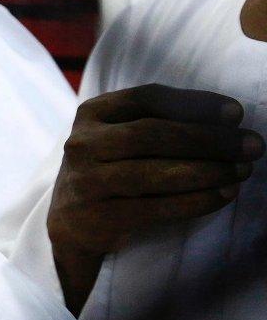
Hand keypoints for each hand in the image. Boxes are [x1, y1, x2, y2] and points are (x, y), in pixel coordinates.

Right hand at [47, 84, 264, 313]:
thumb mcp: (118, 135)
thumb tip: (227, 118)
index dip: (193, 103)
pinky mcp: (97, 217)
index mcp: (91, 113)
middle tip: (252, 145)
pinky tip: (223, 195)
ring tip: (242, 171)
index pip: (145, 98)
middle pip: (150, 134)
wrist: (71, 221)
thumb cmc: (110, 168)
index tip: (236, 112)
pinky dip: (194, 201)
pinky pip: (154, 208)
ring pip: (152, 172)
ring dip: (206, 171)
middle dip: (208, 139)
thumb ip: (157, 121)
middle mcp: (82, 143)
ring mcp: (86, 181)